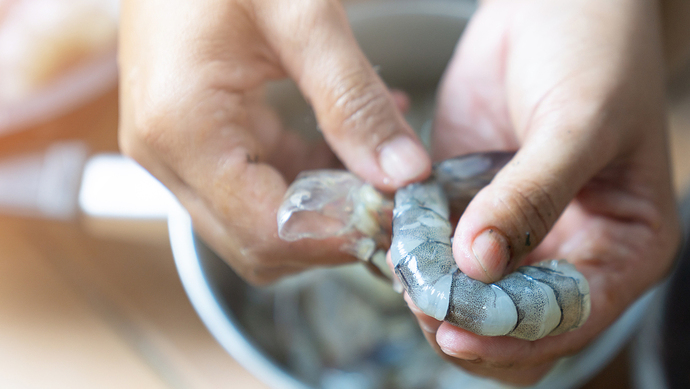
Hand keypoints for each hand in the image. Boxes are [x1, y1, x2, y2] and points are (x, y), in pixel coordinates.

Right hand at [118, 0, 430, 282]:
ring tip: (378, 165)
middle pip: (257, 242)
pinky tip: (347, 144)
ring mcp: (175, 151)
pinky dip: (307, 178)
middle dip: (330, 231)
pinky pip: (255, 186)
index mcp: (183, 129)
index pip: (265, 230)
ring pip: (258, 222)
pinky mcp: (192, 140)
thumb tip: (404, 174)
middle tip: (392, 199)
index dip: (335, 237)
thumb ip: (354, 100)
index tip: (394, 216)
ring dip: (324, 206)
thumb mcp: (302, 15)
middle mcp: (166, 155)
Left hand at [408, 0, 680, 383]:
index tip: (456, 329)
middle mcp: (570, 253)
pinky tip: (397, 241)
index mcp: (623, 248)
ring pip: (473, 299)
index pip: (570, 321)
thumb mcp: (579, 123)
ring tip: (405, 268)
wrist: (551, 8)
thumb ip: (534, 196)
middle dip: (469, 323)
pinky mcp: (470, 210)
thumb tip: (481, 263)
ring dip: (436, 295)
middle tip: (421, 300)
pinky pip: (440, 252)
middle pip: (518, 327)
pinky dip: (418, 257)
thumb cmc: (594, 54)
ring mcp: (516, 234)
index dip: (514, 335)